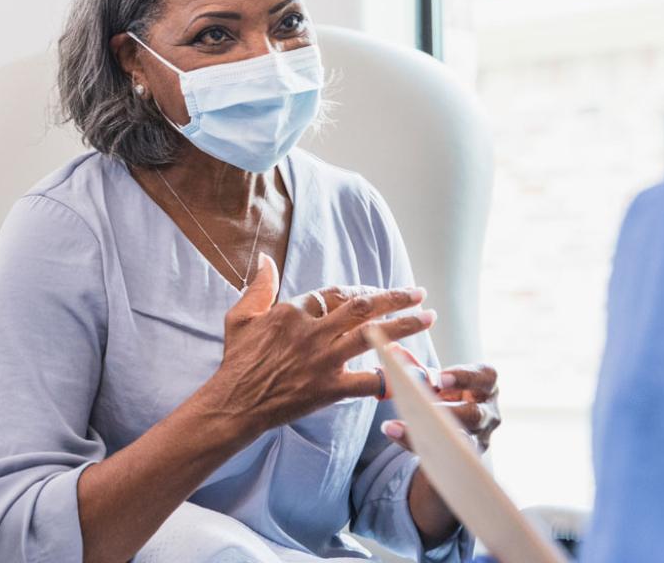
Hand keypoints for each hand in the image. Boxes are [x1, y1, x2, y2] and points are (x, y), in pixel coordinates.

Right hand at [198, 253, 436, 435]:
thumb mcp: (242, 317)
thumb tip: (266, 259)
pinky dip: (391, 377)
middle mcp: (313, 332)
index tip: (377, 292)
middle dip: (394, 298)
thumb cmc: (237, 361)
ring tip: (428, 318)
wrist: (235, 403)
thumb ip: (259, 286)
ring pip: (372, 336)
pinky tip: (413, 373)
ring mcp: (323, 360)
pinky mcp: (329, 388)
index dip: (361, 290)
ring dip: (404, 325)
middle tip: (418, 293)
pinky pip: (367, 381)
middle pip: (362, 307)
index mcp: (293, 311)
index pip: (337, 293)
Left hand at [380, 347, 500, 451]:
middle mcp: (488, 414)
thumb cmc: (445, 397)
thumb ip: (416, 367)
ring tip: (394, 425)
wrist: (451, 431)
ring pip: (457, 440)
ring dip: (424, 432)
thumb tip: (393, 351)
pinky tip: (394, 432)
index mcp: (485, 387)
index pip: (485, 378)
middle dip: (447, 411)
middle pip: (474, 414)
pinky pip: (440, 452)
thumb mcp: (435, 382)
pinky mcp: (461, 457)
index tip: (440, 379)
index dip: (464, 377)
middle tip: (420, 406)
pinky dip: (413, 442)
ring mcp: (478, 440)